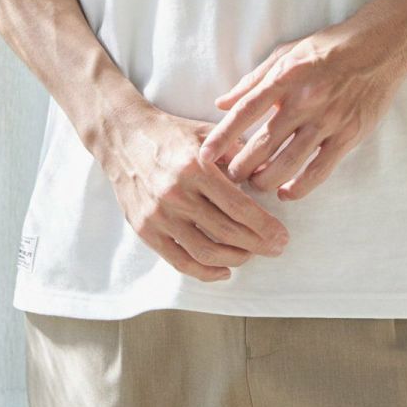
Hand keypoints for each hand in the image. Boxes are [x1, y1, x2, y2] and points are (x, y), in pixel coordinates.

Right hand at [105, 106, 290, 281]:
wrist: (123, 137)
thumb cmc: (172, 134)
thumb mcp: (206, 134)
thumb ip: (236, 153)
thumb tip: (268, 171)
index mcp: (195, 167)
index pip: (238, 207)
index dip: (264, 227)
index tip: (282, 237)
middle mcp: (176, 193)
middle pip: (226, 232)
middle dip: (258, 245)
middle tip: (276, 248)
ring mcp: (158, 214)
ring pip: (205, 252)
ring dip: (235, 259)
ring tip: (251, 255)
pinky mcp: (145, 229)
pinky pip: (179, 261)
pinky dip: (205, 272)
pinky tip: (224, 270)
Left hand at [197, 18, 406, 199]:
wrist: (379, 47)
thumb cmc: (328, 47)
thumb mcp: (286, 53)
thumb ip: (253, 80)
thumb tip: (222, 103)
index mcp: (286, 77)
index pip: (245, 111)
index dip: (222, 136)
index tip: (204, 156)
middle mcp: (305, 100)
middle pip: (263, 144)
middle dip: (240, 166)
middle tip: (228, 178)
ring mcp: (328, 120)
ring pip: (288, 163)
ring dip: (265, 180)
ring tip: (255, 185)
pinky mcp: (349, 135)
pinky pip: (320, 170)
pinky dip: (300, 187)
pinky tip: (286, 192)